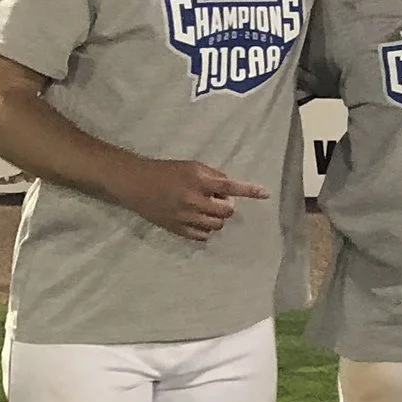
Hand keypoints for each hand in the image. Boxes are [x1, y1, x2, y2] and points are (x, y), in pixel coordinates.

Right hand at [114, 157, 271, 242]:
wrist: (135, 184)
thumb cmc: (165, 171)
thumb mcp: (191, 166)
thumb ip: (213, 176)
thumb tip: (229, 188)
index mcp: (198, 181)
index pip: (230, 187)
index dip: (249, 190)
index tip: (266, 194)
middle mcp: (194, 200)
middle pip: (227, 210)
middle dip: (225, 204)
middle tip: (214, 198)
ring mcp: (185, 217)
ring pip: (217, 225)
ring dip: (216, 217)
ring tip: (203, 208)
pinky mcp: (178, 229)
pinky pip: (203, 236)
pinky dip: (205, 229)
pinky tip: (197, 219)